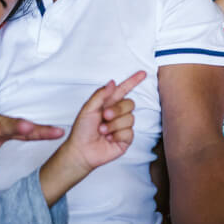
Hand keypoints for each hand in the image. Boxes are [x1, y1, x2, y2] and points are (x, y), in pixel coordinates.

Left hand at [38, 72, 145, 205]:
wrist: (81, 151)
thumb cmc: (81, 130)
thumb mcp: (88, 109)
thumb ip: (100, 95)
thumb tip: (112, 83)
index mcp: (108, 103)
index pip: (123, 89)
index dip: (133, 81)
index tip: (142, 73)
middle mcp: (117, 113)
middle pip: (130, 103)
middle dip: (117, 110)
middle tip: (104, 116)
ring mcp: (122, 126)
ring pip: (130, 118)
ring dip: (114, 125)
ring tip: (102, 131)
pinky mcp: (125, 139)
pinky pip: (129, 132)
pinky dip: (116, 135)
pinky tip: (108, 139)